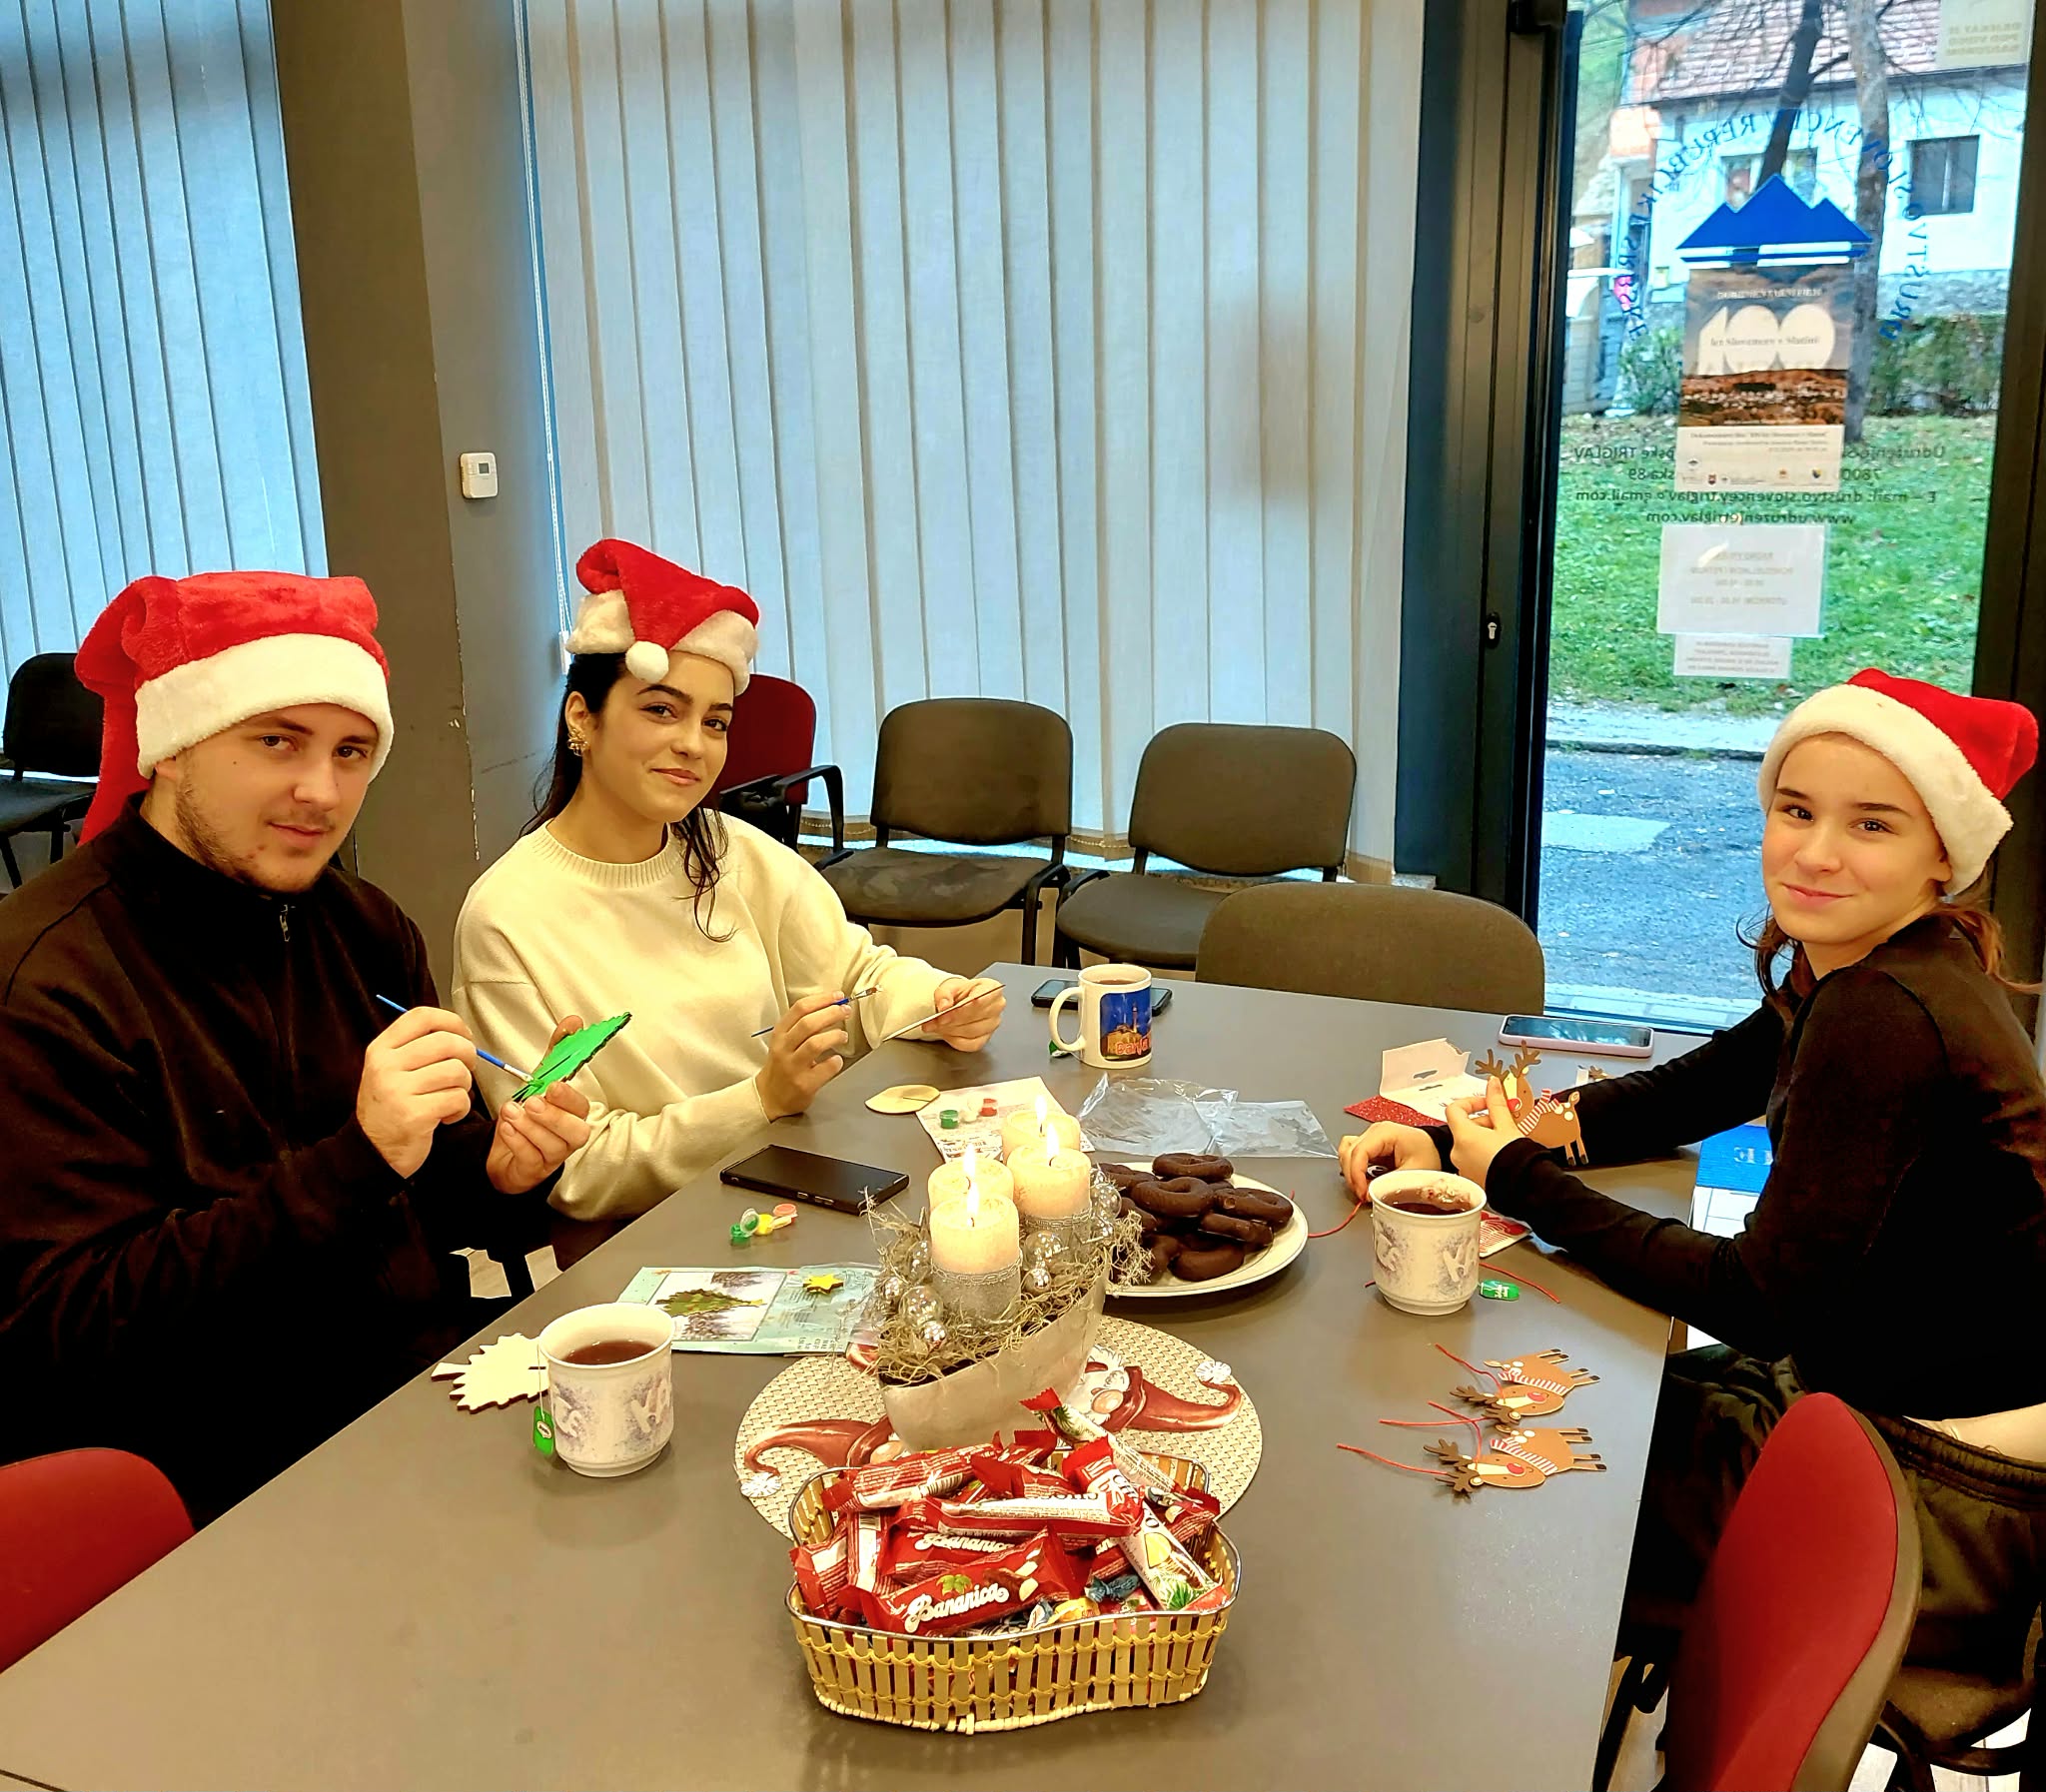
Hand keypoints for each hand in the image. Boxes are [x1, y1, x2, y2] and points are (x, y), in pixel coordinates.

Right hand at [358, 1005, 477, 1178]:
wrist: (372, 1150)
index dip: (452, 1022)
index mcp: (380, 1049)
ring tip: (452, 1097)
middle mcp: (386, 1066)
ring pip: (456, 1071)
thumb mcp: (389, 1070)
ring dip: (464, 1085)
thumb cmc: (390, 1107)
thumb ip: (416, 1047)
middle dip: (468, 1054)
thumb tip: (461, 1033)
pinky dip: (461, 1108)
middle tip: (466, 1069)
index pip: (422, 1017)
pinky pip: (457, 1099)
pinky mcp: (414, 1115)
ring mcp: (398, 1090)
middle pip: (446, 1041)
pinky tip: (447, 1115)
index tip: (465, 1035)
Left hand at [487, 1015, 593, 1193]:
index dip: (568, 1097)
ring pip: (552, 1145)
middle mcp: (568, 1136)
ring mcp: (553, 1156)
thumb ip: (557, 1052)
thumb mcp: (539, 1080)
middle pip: (576, 1132)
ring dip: (529, 1127)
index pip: (581, 1107)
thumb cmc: (529, 1115)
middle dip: (553, 1116)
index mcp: (572, 1113)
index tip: (553, 1086)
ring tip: (510, 1112)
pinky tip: (506, 1129)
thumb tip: (573, 1022)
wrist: (505, 1150)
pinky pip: (531, 1158)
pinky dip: (517, 1141)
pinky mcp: (535, 1170)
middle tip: (531, 1102)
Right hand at [756, 992, 850, 1117]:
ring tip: (843, 1035)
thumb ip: (802, 1026)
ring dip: (834, 1035)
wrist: (770, 1097)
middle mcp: (784, 1049)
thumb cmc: (782, 1065)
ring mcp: (793, 1067)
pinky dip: (835, 1061)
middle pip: (808, 1023)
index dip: (821, 999)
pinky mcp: (804, 1084)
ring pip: (815, 1044)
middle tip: (845, 1011)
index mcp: (780, 1034)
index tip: (837, 996)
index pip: (799, 1009)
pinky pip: (825, 1068)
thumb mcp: (784, 1041)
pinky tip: (837, 1060)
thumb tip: (832, 1006)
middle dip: (831, 1013)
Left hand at [923, 976, 1003, 1050]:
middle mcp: (996, 1007)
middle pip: (974, 1018)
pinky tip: (945, 1033)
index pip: (979, 1001)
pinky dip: (954, 1040)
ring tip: (936, 1026)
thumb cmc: (959, 993)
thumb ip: (944, 994)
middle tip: (934, 1022)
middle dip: (951, 1021)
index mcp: (991, 989)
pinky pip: (969, 1045)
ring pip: (971, 1032)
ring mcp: (993, 1024)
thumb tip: (944, 1006)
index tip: (943, 1015)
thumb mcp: (948, 986)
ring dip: (950, 1031)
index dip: (960, 1010)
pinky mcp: (985, 1039)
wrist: (961, 1001)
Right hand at [1340, 1122, 1440, 1198]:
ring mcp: (1370, 1138)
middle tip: (1363, 1194)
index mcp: (1384, 1133)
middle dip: (1352, 1176)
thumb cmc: (1428, 1154)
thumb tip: (1372, 1194)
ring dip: (1350, 1172)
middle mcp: (1374, 1132)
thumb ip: (1391, 1183)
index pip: (1359, 1152)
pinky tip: (1364, 1180)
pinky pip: (1353, 1155)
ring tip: (1363, 1188)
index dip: (1356, 1175)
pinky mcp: (1370, 1146)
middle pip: (1348, 1153)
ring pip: (1346, 1153)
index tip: (1362, 1193)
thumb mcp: (1414, 1171)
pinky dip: (1354, 1169)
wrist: (1436, 1148)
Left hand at [1444, 1076, 1522, 1189]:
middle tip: (1504, 1123)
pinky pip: (1473, 1160)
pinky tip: (1502, 1156)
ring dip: (1483, 1138)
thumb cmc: (1517, 1159)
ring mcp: (1463, 1168)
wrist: (1527, 1188)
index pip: (1454, 1109)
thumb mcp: (1507, 1126)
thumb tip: (1492, 1083)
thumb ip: (1497, 1103)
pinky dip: (1484, 1154)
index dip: (1471, 1102)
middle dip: (1482, 1121)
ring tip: (1506, 1141)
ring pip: (1468, 1145)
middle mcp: (1458, 1153)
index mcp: (1464, 1137)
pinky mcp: (1472, 1180)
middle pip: (1463, 1128)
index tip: (1487, 1103)